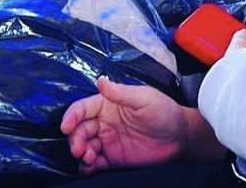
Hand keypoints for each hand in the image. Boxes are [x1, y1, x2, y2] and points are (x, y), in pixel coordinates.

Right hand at [60, 77, 187, 173]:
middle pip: (79, 129)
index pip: (83, 108)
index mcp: (109, 104)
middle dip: (75, 138)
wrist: (179, 137)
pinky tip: (91, 166)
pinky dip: (87, 166)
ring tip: (89, 157)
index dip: (72, 116)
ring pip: (83, 146)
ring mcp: (107, 140)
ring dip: (80, 153)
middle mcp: (104, 122)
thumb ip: (121, 92)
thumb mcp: (144, 98)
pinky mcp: (112, 158)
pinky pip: (93, 163)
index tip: (66, 126)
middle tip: (80, 148)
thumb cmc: (165, 111)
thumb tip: (100, 80)